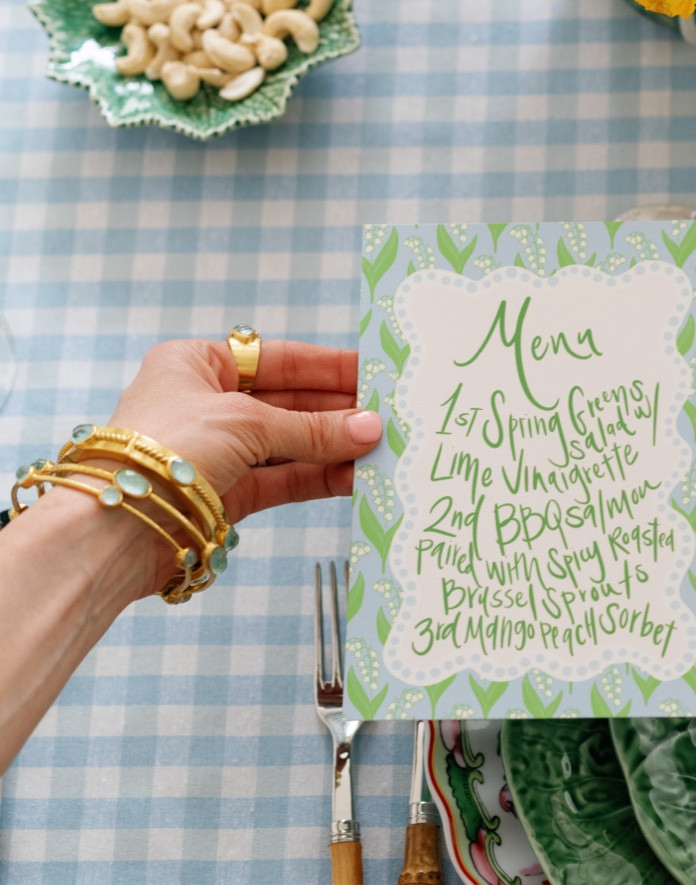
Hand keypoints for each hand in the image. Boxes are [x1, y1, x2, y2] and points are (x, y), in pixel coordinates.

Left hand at [110, 338, 380, 524]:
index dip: (326, 366)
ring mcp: (216, 452)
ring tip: (381, 448)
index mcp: (196, 364)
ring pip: (287, 444)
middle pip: (286, 402)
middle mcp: (205, 404)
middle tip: (388, 416)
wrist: (117, 525)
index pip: (276, 358)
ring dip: (332, 447)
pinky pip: (281, 479)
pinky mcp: (224, 495)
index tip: (371, 372)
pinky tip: (354, 476)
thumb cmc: (167, 448)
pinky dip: (317, 477)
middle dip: (336, 411)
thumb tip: (370, 429)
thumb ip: (311, 428)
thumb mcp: (246, 423)